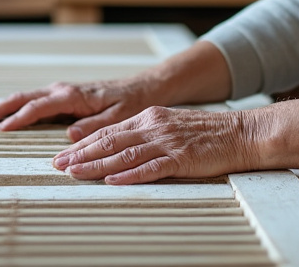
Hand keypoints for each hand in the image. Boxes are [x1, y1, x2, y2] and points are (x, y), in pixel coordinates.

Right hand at [0, 76, 160, 140]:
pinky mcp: (63, 98)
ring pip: (24, 98)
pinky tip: (4, 116)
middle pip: (22, 98)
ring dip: (1, 107)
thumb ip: (94, 126)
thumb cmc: (132, 103)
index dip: (18, 118)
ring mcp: (61, 93)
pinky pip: (33, 102)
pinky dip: (14, 108)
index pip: (38, 107)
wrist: (144, 88)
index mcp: (73, 95)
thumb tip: (70, 136)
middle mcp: (63, 91)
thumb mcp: (119, 117)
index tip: (0, 129)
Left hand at [52, 106, 262, 184]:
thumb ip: (144, 135)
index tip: (64, 154)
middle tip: (58, 164)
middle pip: (109, 141)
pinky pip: (150, 167)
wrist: (240, 133)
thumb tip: (118, 148)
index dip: (83, 143)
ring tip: (75, 172)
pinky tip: (113, 180)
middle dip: (81, 154)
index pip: (108, 131)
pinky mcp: (181, 158)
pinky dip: (130, 174)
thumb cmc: (207, 133)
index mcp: (149, 118)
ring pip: (123, 154)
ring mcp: (166, 142)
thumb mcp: (169, 126)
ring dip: (96, 164)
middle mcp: (153, 127)